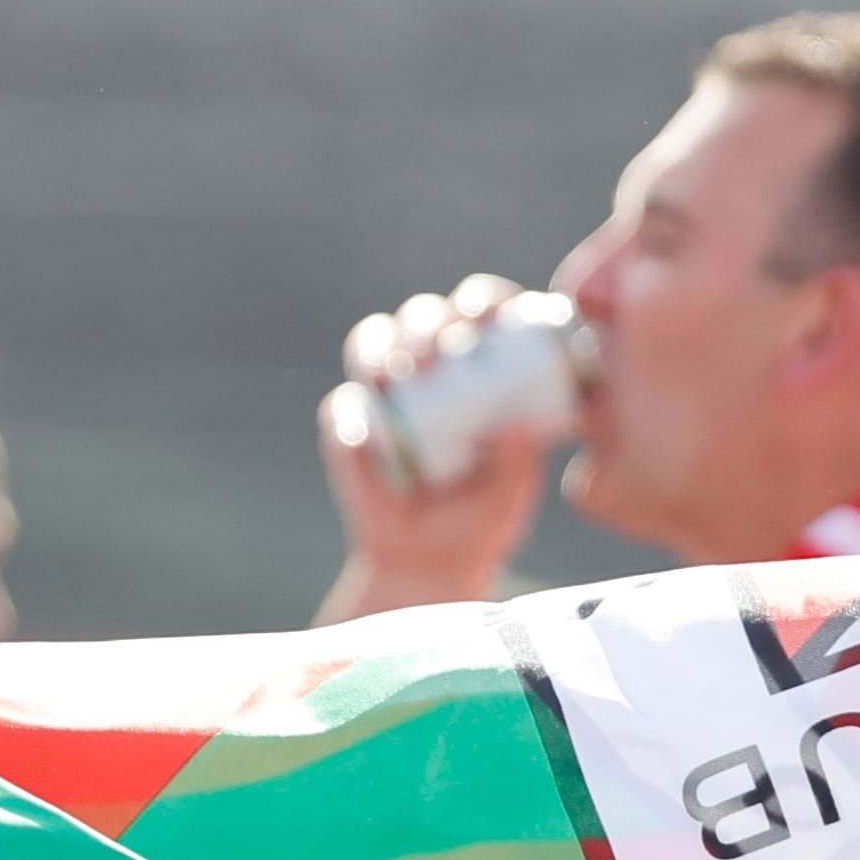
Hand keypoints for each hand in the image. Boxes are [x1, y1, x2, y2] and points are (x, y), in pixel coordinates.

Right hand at [315, 275, 553, 621]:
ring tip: (398, 372)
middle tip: (438, 351)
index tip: (484, 315)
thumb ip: (517, 461)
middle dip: (427, 322)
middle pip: (422, 317)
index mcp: (478, 365)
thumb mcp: (511, 491)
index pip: (479, 311)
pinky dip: (352, 412)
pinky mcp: (348, 427)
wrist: (430, 561)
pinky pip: (341, 407)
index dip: (480, 298)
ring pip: (372, 341)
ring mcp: (384, 393)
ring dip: (382, 346)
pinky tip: (364, 427)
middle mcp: (428, 367)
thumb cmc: (484, 515)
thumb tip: (515, 427)